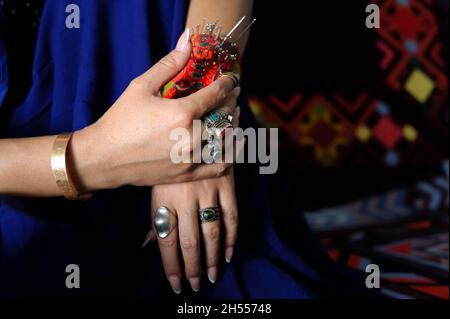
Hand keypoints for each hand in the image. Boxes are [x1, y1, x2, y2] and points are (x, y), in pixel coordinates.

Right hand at [71, 30, 239, 191]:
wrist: (104, 158)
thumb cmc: (120, 121)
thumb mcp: (141, 86)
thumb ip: (168, 64)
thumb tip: (188, 40)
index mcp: (181, 113)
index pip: (216, 93)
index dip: (228, 83)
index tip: (231, 79)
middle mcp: (191, 137)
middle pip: (225, 116)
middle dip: (231, 102)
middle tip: (232, 95)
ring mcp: (191, 159)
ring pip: (227, 140)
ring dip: (234, 124)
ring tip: (233, 115)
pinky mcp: (188, 174)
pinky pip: (221, 166)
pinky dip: (232, 154)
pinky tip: (235, 143)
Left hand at [146, 104, 241, 293]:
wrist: (184, 119)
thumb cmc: (160, 153)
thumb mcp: (153, 185)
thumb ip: (156, 215)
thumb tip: (147, 245)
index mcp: (164, 198)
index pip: (166, 240)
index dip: (172, 265)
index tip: (176, 284)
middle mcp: (185, 197)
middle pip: (189, 241)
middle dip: (193, 266)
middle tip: (197, 285)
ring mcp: (207, 190)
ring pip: (212, 232)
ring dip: (213, 257)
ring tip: (212, 277)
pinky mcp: (224, 182)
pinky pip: (231, 213)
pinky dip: (232, 235)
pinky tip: (230, 253)